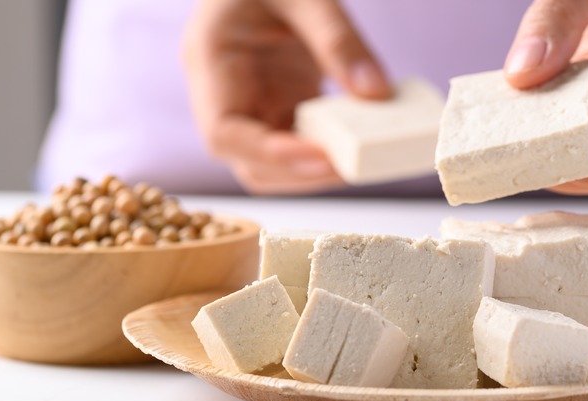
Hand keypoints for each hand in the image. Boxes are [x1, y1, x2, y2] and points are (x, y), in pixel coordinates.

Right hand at [184, 0, 390, 194]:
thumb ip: (339, 40)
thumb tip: (377, 94)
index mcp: (210, 61)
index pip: (223, 133)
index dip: (269, 156)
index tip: (321, 157)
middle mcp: (224, 95)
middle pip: (249, 163)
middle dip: (300, 173)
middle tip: (353, 165)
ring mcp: (252, 107)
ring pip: (275, 166)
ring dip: (316, 171)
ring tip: (362, 159)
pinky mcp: (279, 109)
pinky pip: (300, 146)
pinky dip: (330, 152)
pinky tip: (362, 143)